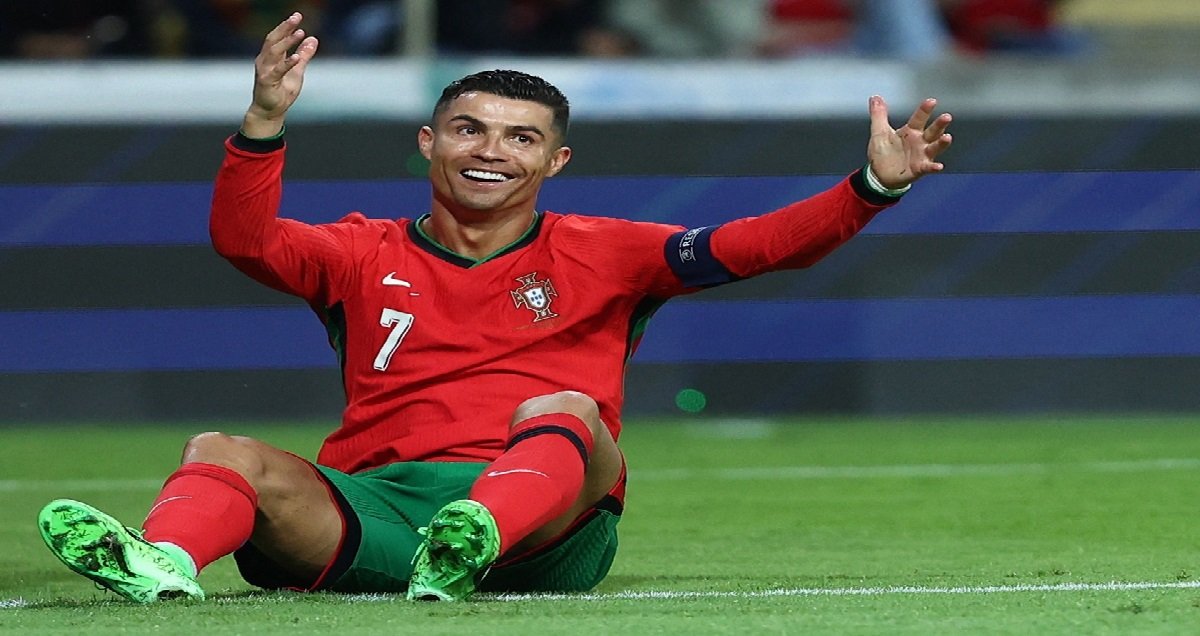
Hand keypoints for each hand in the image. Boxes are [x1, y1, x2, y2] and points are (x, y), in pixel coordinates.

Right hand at [242, 13, 319, 137]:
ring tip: (299, 32)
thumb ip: (304, 55)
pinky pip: (278, 70)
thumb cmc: (282, 92)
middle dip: (285, 27)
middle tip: (296, 17)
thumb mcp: (298, 71)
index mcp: (271, 57)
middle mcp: (265, 60)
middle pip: (274, 39)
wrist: (270, 111)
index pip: (278, 37)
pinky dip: (287, 63)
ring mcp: (264, 70)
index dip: (287, 26)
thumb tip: (313, 39)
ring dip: (287, 41)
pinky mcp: (267, 81)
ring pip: (274, 51)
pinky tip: (296, 57)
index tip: (297, 15)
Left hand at [866, 96, 952, 189]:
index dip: (925, 110)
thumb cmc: (882, 153)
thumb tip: (875, 98)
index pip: (919, 118)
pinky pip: (928, 167)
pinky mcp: (919, 169)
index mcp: (910, 131)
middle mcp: (920, 141)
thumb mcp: (879, 132)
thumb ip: (879, 115)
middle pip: (932, 131)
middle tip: (946, 117)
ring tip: (947, 137)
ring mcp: (921, 155)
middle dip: (940, 124)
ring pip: (934, 147)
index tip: (931, 101)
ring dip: (942, 143)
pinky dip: (933, 167)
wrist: (879, 175)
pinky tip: (938, 166)